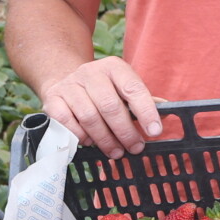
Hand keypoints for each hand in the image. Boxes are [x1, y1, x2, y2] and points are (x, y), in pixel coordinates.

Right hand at [39, 57, 161, 157]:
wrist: (63, 78)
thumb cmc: (102, 89)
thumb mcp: (123, 87)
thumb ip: (143, 100)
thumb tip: (167, 112)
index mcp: (114, 67)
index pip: (133, 88)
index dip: (146, 111)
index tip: (155, 132)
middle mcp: (91, 72)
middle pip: (110, 106)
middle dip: (125, 132)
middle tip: (135, 148)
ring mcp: (69, 85)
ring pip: (89, 117)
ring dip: (105, 139)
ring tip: (116, 152)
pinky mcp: (52, 99)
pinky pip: (68, 123)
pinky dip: (81, 137)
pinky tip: (90, 143)